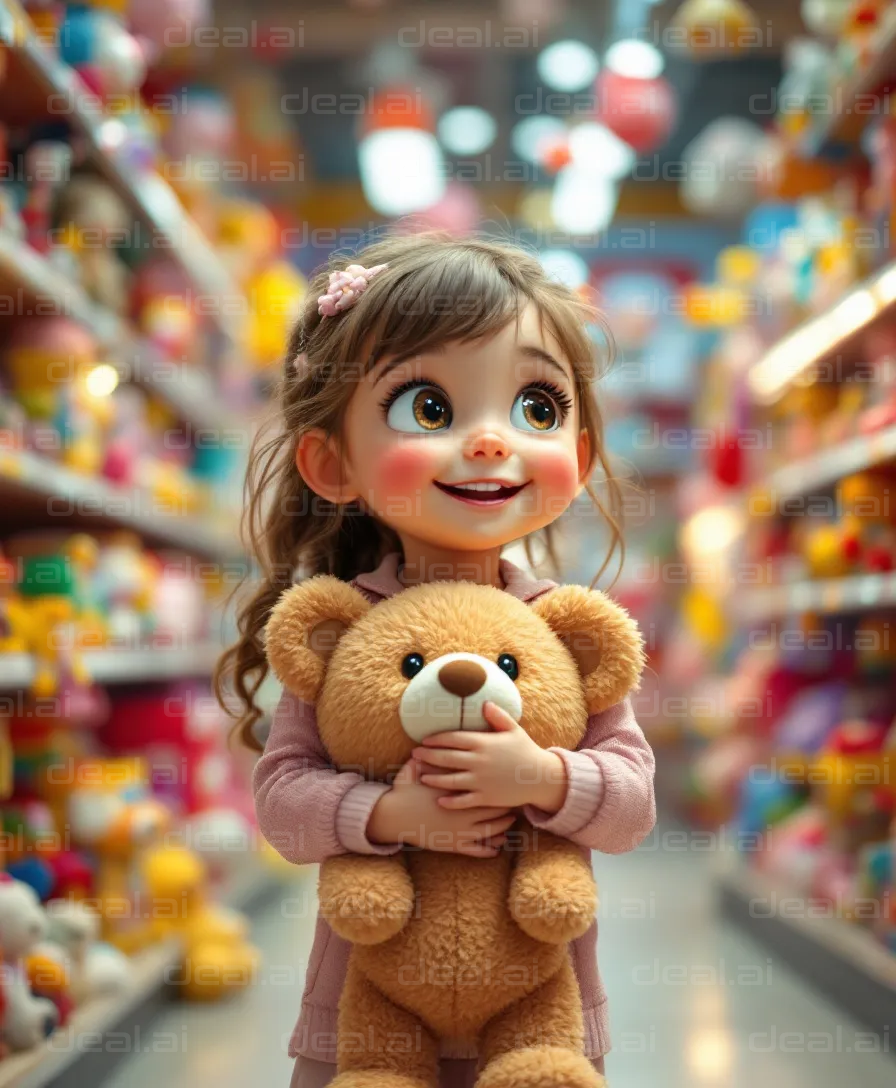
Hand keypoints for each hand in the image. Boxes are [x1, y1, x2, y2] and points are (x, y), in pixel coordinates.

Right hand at [366, 758, 514, 857]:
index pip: (485, 787)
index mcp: (458, 792)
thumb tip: (432, 738)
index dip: (498, 783)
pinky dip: (490, 849)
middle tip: (517, 799)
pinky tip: (498, 847)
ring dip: (503, 826)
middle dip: (507, 804)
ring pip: (491, 830)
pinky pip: (478, 850)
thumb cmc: (404, 791)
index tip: (507, 778)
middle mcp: (463, 812)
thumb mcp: (414, 767)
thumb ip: (429, 754)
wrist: (393, 817)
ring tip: (511, 821)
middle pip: (495, 809)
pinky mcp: (454, 845)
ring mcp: (460, 831)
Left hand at [415, 702, 568, 812]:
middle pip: (446, 758)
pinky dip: (451, 801)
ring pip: (451, 780)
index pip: (453, 738)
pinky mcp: (486, 797)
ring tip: (422, 776)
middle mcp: (479, 761)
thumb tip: (484, 703)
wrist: (541, 776)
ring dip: (434, 778)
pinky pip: (464, 800)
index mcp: (483, 743)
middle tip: (414, 755)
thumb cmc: (526, 751)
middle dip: (428, 756)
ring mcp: (482, 780)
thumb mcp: (513, 730)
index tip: (424, 740)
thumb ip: (498, 716)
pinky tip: (440, 800)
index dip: (436, 739)